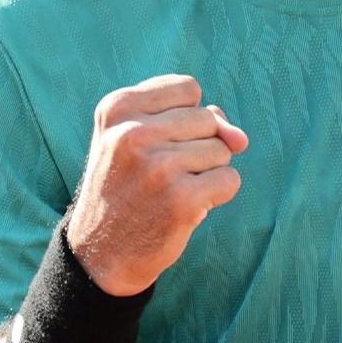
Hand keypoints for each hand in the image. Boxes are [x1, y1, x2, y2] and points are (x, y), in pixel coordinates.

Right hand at [65, 74, 247, 295]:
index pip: (188, 88)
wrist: (100, 254)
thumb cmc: (129, 184)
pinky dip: (217, 194)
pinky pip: (229, 180)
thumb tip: (240, 138)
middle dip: (197, 145)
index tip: (158, 140)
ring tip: (169, 189)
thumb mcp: (141, 137)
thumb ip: (194, 118)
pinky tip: (185, 207)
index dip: (186, 116)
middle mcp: (133, 133)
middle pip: (208, 119)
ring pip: (222, 149)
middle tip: (161, 172)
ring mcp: (158, 167)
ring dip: (206, 172)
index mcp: (118, 108)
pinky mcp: (180, 200)